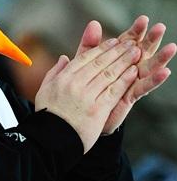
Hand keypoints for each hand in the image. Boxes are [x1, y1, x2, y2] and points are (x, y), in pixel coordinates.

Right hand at [35, 37, 140, 152]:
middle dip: (117, 51)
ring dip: (124, 62)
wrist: (52, 139)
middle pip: (100, 63)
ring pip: (108, 74)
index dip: (101, 49)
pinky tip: (133, 72)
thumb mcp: (45, 89)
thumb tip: (64, 58)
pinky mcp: (97, 109)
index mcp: (63, 78)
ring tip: (135, 53)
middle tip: (130, 43)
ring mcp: (86, 96)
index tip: (113, 41)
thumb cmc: (48, 115)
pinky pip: (113, 91)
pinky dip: (124, 80)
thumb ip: (55, 72)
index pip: (85, 58)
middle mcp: (75, 84)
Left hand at [74, 17, 175, 133]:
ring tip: (172, 47)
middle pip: (142, 51)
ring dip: (160, 58)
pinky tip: (165, 72)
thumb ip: (89, 43)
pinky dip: (155, 80)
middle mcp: (127, 67)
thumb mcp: (83, 61)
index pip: (129, 40)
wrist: (80, 111)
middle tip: (160, 27)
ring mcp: (131, 81)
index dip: (136, 30)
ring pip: (148, 67)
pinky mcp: (130, 95)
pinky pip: (144, 86)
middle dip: (151, 39)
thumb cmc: (83, 83)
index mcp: (116, 57)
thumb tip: (94, 22)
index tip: (143, 18)